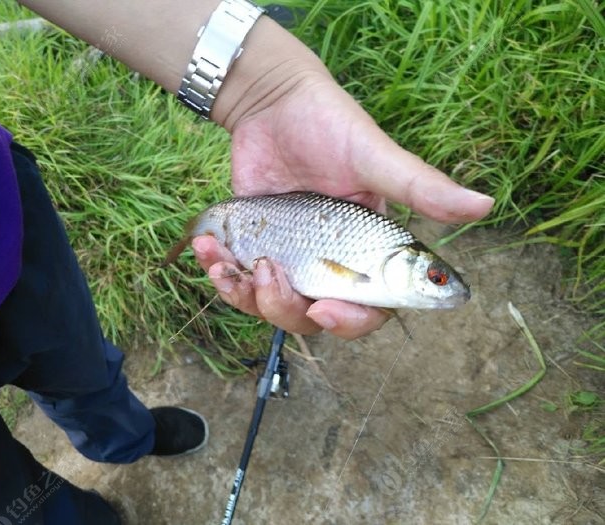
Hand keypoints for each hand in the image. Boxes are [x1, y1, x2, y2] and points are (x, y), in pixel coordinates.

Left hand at [195, 71, 493, 338]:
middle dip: (284, 309)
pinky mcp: (252, 247)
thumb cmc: (330, 124)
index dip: (350, 320)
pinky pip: (237, 282)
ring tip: (223, 264)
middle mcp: (327, 263)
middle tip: (267, 272)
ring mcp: (287, 258)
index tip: (325, 307)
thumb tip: (486, 206)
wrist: (271, 103)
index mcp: (365, 252)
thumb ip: (421, 187)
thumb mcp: (374, 157)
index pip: (368, 308)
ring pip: (269, 307)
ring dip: (243, 296)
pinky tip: (208, 254)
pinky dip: (220, 276)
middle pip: (311, 317)